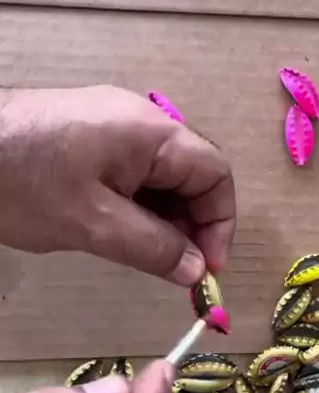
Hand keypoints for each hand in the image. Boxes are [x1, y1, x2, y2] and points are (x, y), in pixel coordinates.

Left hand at [0, 86, 235, 284]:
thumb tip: (197, 270)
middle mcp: (140, 122)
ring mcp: (113, 126)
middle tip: (177, 271)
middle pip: (191, 175)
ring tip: (148, 257)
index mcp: (152, 133)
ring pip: (161, 178)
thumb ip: (154, 248)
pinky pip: (133, 173)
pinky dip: (138, 206)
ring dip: (164, 220)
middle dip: (192, 225)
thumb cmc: (24, 182)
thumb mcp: (94, 224)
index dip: (219, 223)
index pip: (215, 174)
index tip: (206, 268)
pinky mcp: (89, 137)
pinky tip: (122, 233)